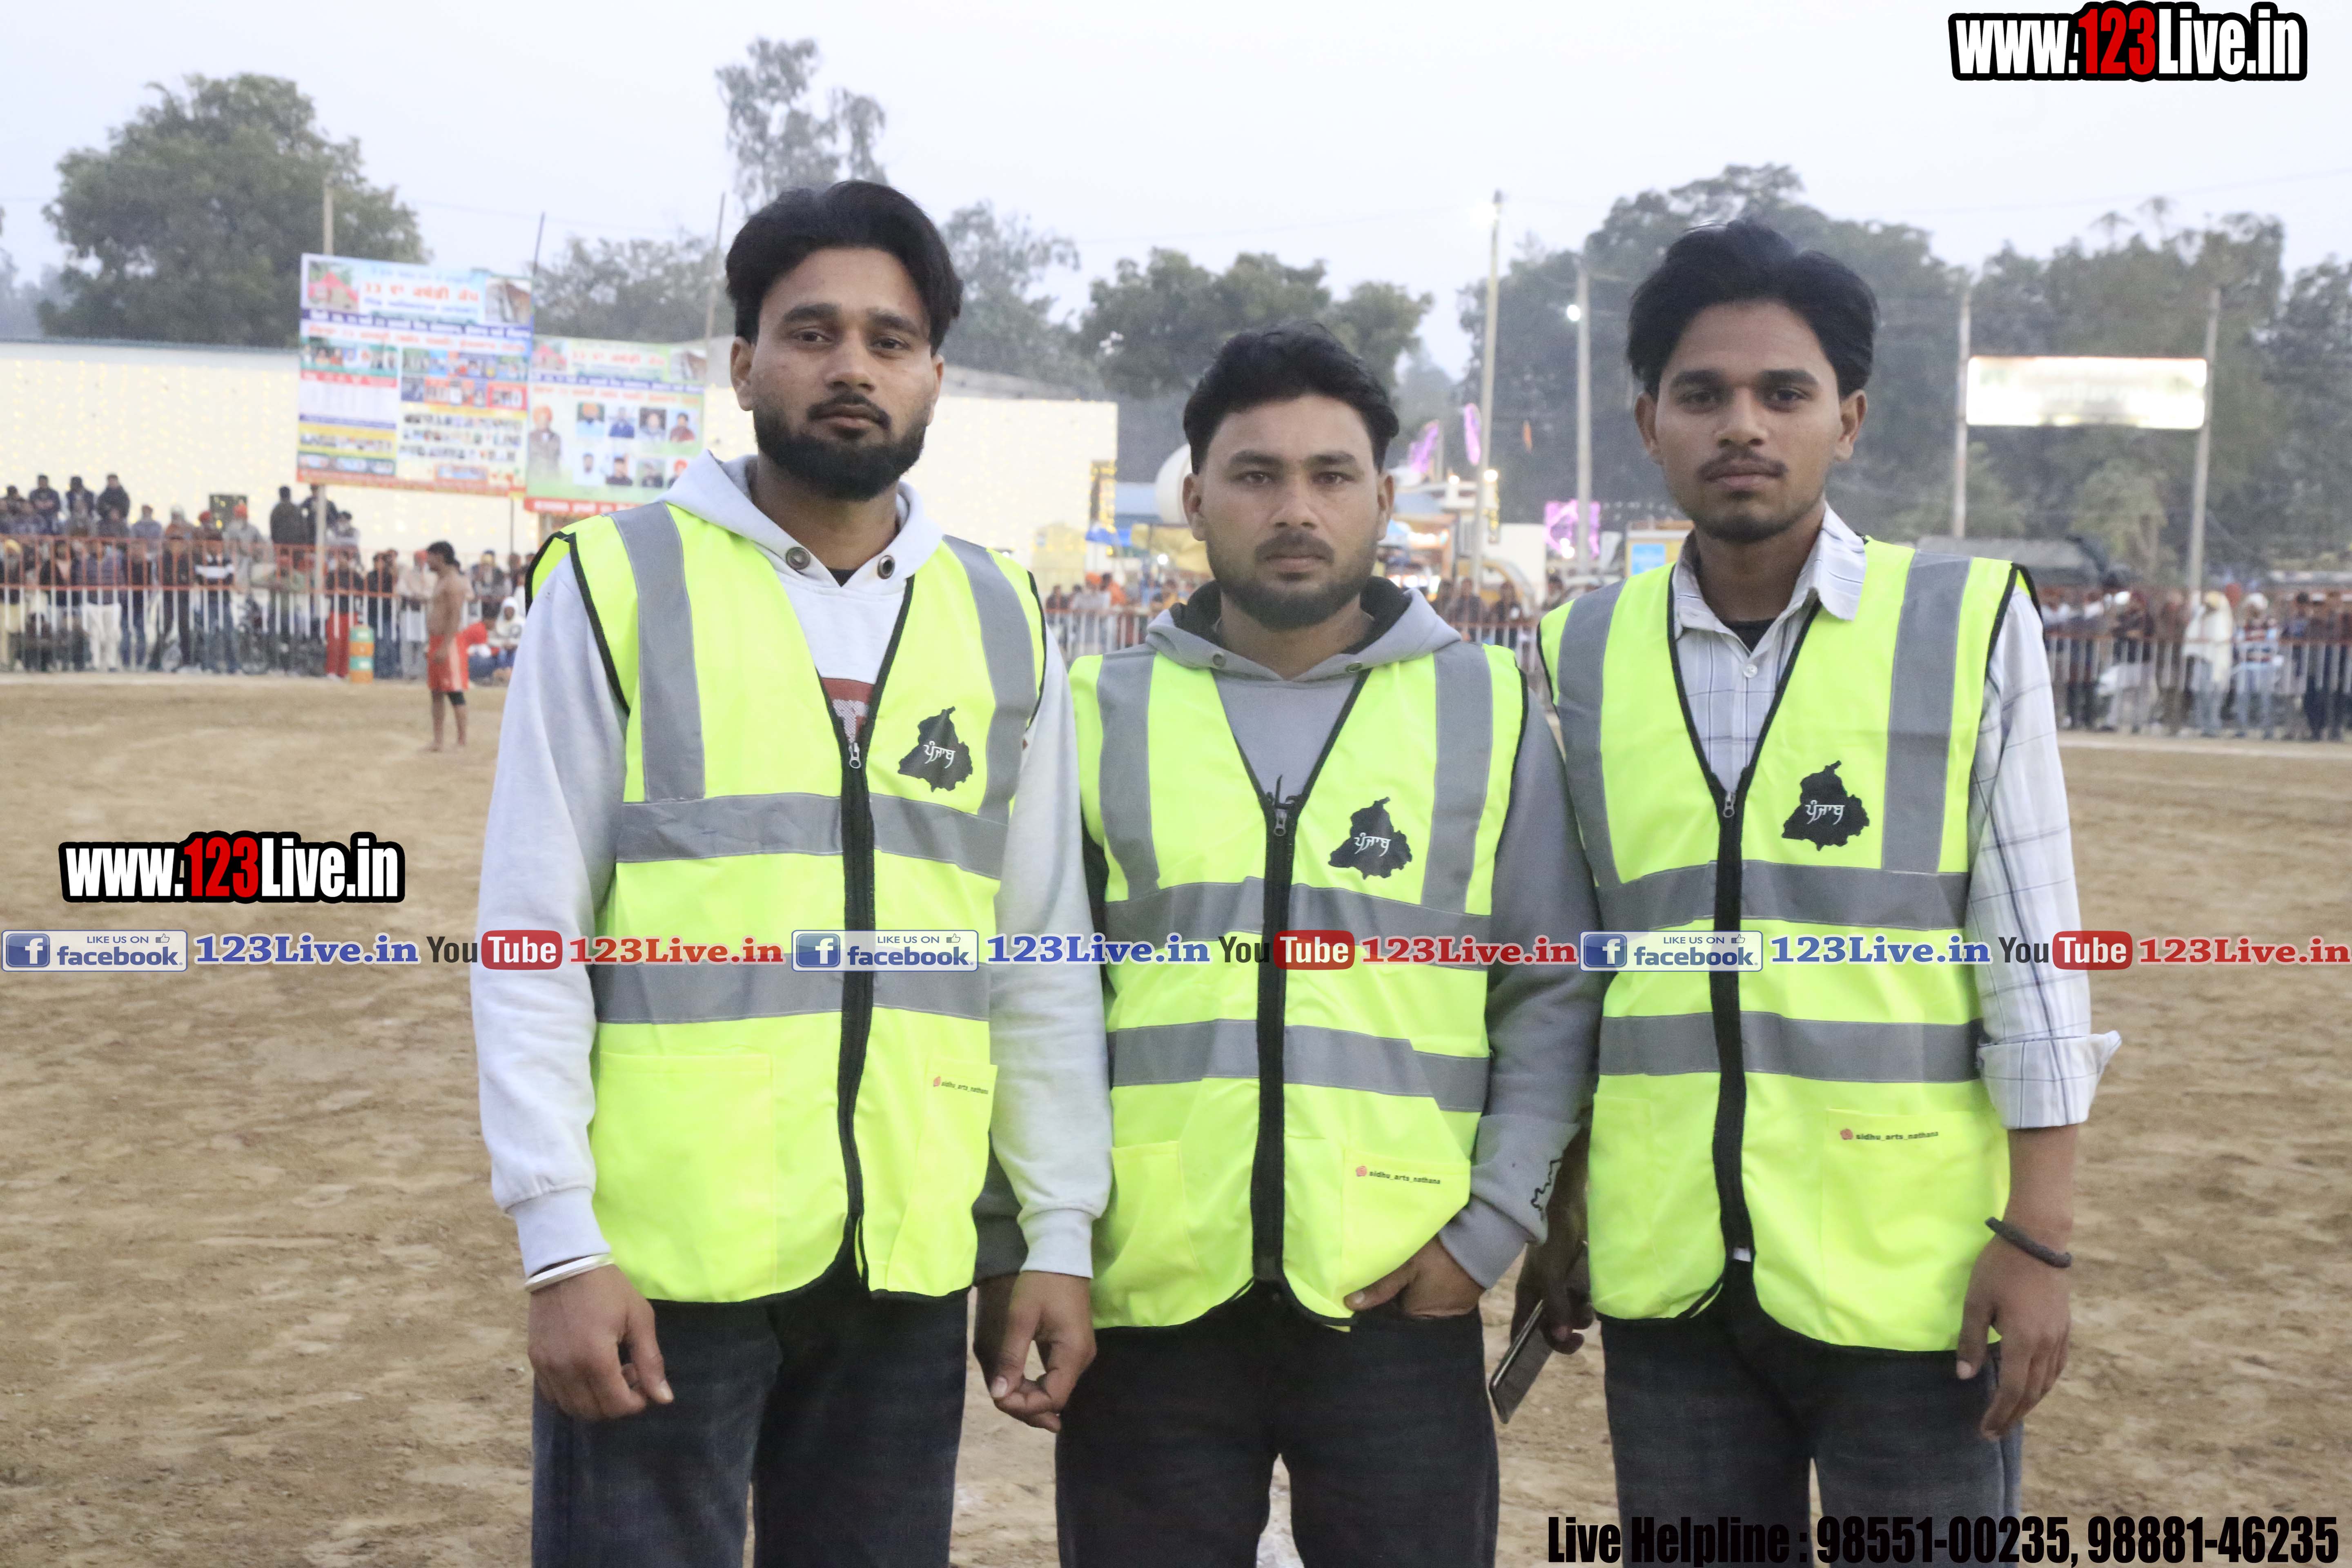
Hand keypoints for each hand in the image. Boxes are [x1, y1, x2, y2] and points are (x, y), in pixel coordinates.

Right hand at [528, 1264, 671, 1421]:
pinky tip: (585, 1372)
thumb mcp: (639, 1319)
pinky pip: (553, 1395)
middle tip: (627, 1372)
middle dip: (617, 1402)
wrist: (565, 1264)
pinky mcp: (534, 1361)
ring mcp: (546, 1367)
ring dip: (594, 1401)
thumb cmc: (608, 1288)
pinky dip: (572, 1395)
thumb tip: (664, 1400)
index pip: (617, 1405)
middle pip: (594, 1412)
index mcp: (595, 1359)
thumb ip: (651, 1362)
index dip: (637, 1402)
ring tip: (607, 1372)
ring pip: (572, 1408)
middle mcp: (566, 1370)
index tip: (643, 1380)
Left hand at [973, 1270, 1094, 1431]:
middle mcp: (1081, 1360)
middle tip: (997, 1398)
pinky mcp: (1071, 1349)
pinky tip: (1019, 1387)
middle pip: (1055, 1399)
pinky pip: (1055, 1378)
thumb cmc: (1040, 1282)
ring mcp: (1078, 1355)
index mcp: (1072, 1353)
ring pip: (1055, 1391)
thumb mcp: (1021, 1318)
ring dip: (1030, 1397)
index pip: (1053, 1398)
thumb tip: (998, 1394)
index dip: (1025, 1406)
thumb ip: (1011, 1357)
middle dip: (1025, 1405)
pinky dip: (1037, 1386)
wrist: (1061, 1255)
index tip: (998, 1397)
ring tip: (1005, 1395)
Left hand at [1346, 1236, 1485, 1318]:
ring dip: (1424, 1287)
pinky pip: (1447, 1295)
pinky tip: (1438, 1269)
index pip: (1394, 1309)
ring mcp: (1456, 1309)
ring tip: (1421, 1267)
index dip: (1388, 1292)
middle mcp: (1438, 1318)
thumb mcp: (1405, 1265)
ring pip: (1430, 1300)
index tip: (1383, 1275)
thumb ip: (1380, 1286)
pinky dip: (1441, 1284)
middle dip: (1406, 1290)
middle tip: (1402, 1268)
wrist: (1482, 1239)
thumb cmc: (1438, 1253)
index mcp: (1418, 1314)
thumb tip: (1349, 1305)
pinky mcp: (1469, 1298)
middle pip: (1412, 1306)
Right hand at [1514, 1128, 1593, 1352]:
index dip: (1529, 1348)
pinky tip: (1593, 1292)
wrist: (1567, 1206)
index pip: (1521, 1331)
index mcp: (1528, 1296)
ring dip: (1582, 1316)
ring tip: (1589, 1304)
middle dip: (1566, 1333)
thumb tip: (1562, 1338)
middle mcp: (1543, 1294)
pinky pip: (1585, 1299)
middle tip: (1581, 1337)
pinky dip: (1590, 1301)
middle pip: (1552, 1328)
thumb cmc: (1551, 1240)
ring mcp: (1561, 1286)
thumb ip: (1555, 1307)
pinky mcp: (1578, 1277)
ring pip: (1572, 1314)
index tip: (1548, 1355)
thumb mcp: (1549, 1276)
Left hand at [1957, 1233, 2069, 1438]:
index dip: (1999, 1413)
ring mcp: (2058, 1337)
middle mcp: (2045, 1344)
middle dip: (2012, 1415)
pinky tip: (2033, 1388)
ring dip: (2029, 1403)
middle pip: (2031, 1393)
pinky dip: (2043, 1384)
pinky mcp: (2064, 1327)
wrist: (2037, 1241)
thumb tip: (1965, 1376)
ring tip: (2010, 1415)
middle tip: (1993, 1432)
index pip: (2012, 1389)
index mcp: (2022, 1340)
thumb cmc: (2000, 1268)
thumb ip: (1971, 1340)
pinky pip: (2056, 1367)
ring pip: (2046, 1383)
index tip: (1985, 1430)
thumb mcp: (1976, 1302)